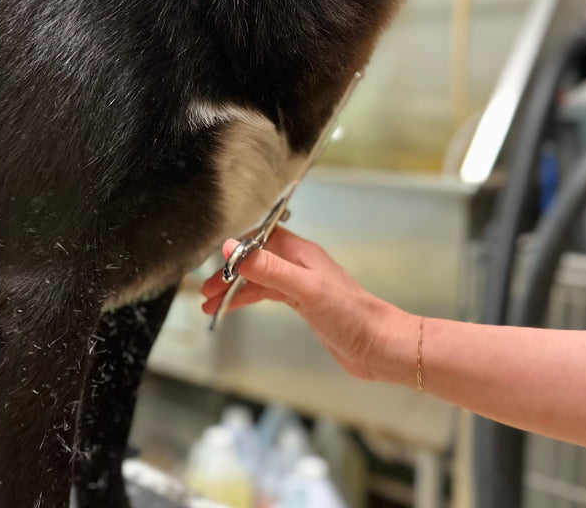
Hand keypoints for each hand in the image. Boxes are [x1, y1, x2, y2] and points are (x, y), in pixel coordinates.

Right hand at [200, 228, 413, 381]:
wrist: (379, 346)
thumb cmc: (352, 315)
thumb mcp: (305, 290)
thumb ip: (268, 269)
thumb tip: (232, 250)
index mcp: (302, 253)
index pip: (260, 238)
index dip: (235, 248)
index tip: (212, 263)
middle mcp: (300, 265)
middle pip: (255, 259)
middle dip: (229, 272)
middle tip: (206, 290)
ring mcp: (301, 285)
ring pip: (259, 279)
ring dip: (234, 289)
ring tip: (209, 304)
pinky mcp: (303, 305)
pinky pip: (267, 295)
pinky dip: (247, 300)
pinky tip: (234, 308)